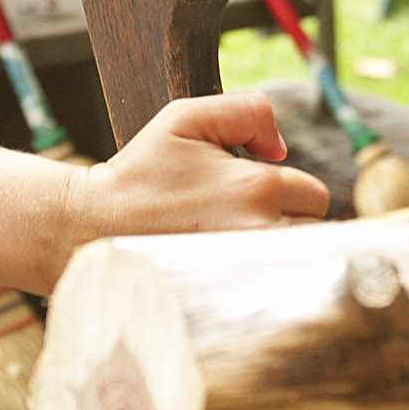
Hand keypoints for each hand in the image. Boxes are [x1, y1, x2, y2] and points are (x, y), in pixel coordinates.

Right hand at [59, 92, 329, 267]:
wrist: (93, 225)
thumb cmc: (139, 172)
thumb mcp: (185, 117)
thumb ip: (247, 111)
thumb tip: (281, 148)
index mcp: (255, 189)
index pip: (312, 193)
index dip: (286, 187)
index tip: (250, 189)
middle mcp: (260, 233)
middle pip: (315, 233)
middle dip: (289, 219)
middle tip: (242, 214)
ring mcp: (247, 271)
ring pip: (299, 264)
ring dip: (279, 249)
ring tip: (233, 238)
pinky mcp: (231, 298)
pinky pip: (275, 291)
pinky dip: (264, 279)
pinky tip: (231, 266)